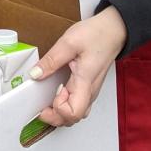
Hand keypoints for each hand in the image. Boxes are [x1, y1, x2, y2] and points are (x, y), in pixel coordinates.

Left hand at [30, 7, 126, 126]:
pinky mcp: (89, 88)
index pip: (73, 112)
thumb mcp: (69, 42)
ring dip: (59, 112)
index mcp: (85, 82)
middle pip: (73, 119)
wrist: (114, 31)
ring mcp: (90, 92)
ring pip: (75, 115)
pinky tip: (57, 94)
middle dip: (54, 116)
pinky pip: (77, 106)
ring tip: (49, 98)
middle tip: (42, 104)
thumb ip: (51, 60)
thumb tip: (35, 74)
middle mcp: (90, 92)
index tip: (49, 96)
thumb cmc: (97, 35)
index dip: (57, 109)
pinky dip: (64, 106)